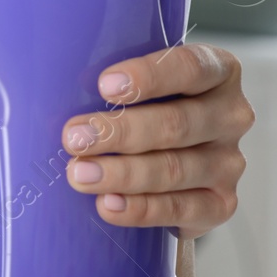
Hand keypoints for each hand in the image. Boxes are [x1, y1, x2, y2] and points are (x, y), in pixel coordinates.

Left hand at [60, 42, 253, 240]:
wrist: (171, 154)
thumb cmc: (144, 103)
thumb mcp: (137, 79)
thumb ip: (113, 77)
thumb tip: (45, 79)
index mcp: (217, 71)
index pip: (190, 67)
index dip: (149, 76)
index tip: (104, 86)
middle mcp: (230, 115)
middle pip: (177, 123)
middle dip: (120, 132)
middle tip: (74, 138)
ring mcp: (229, 162)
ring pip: (175, 169)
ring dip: (122, 174)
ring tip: (79, 174)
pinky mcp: (221, 203)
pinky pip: (182, 209)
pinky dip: (142, 209)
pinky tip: (109, 205)